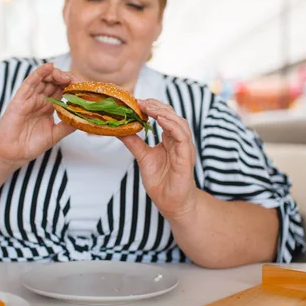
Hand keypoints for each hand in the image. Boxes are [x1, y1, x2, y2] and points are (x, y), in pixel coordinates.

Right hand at [0, 63, 75, 170]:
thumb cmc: (30, 145)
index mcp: (49, 107)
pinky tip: (49, 67)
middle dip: (67, 79)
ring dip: (56, 74)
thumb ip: (67, 126)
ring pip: (44, 79)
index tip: (84, 89)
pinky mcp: (20, 98)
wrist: (12, 154)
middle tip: (76, 82)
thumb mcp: (54, 135)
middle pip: (55, 82)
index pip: (63, 91)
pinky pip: (30, 82)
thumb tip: (84, 118)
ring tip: (66, 76)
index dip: (73, 87)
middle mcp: (41, 100)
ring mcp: (31, 98)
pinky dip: (40, 73)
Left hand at [119, 98, 197, 218]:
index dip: (152, 108)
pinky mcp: (186, 157)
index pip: (164, 116)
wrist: (170, 203)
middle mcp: (178, 141)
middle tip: (140, 101)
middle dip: (157, 106)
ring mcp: (184, 148)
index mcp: (170, 139)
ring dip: (164, 113)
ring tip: (149, 108)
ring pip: (179, 123)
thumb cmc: (161, 182)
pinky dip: (172, 126)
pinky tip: (161, 120)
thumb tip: (120, 129)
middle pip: (172, 116)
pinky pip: (182, 137)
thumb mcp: (143, 157)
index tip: (137, 102)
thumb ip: (134, 143)